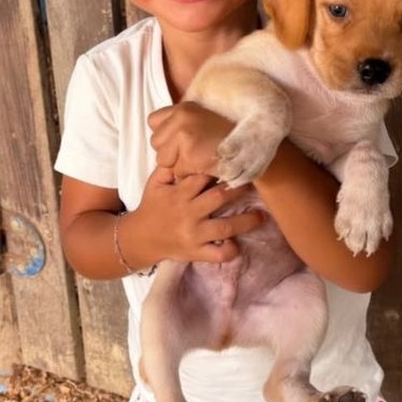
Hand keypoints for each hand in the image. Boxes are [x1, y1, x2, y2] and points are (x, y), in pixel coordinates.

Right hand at [130, 164, 265, 264]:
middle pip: (219, 197)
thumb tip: (183, 147)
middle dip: (239, 188)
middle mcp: (189, 213)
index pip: (203, 176)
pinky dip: (230, 251)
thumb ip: (168, 166)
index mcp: (180, 193)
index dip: (222, 168)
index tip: (239, 162)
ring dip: (246, 221)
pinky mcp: (196, 252)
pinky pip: (217, 254)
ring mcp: (194, 234)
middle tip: (256, 182)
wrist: (139, 239)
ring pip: (225, 227)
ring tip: (262, 215)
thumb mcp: (155, 183)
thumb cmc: (152, 206)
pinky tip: (239, 245)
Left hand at [148, 102, 234, 178]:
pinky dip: (189, 175)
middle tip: (193, 151)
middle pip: (156, 143)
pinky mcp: (189, 154)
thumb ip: (183, 123)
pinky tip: (205, 166)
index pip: (153, 120)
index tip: (178, 141)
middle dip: (170, 152)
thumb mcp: (204, 120)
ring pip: (163, 160)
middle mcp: (181, 116)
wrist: (252, 149)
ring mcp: (184, 134)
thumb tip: (162, 136)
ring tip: (200, 158)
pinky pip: (177, 172)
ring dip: (179, 165)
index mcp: (184, 106)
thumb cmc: (229, 138)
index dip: (164, 135)